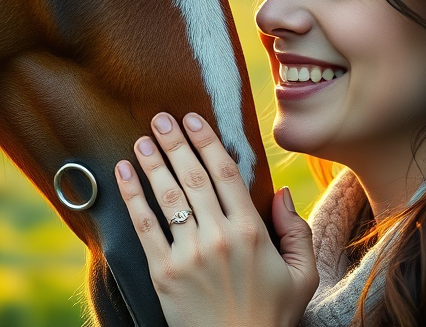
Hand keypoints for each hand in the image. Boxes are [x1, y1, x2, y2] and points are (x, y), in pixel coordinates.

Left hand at [115, 112, 318, 326]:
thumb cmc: (273, 316)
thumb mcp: (303, 275)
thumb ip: (297, 231)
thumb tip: (280, 192)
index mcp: (251, 232)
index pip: (225, 173)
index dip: (207, 141)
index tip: (193, 119)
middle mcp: (219, 237)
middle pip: (193, 177)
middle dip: (175, 143)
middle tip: (160, 118)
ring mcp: (189, 254)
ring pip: (168, 197)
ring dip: (152, 163)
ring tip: (142, 139)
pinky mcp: (164, 273)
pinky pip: (145, 227)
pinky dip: (132, 196)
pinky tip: (123, 172)